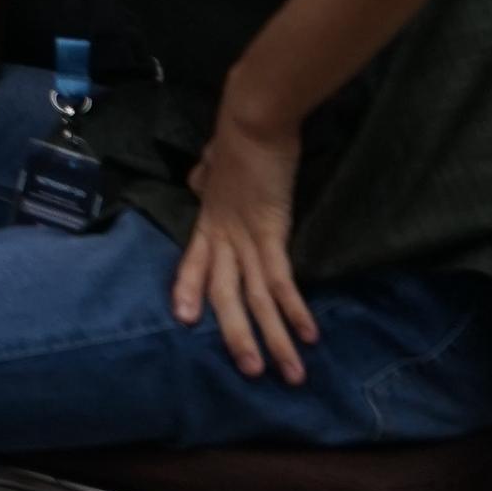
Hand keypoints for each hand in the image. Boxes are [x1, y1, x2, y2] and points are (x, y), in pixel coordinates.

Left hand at [174, 108, 319, 384]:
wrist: (251, 116)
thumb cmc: (238, 136)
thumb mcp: (215, 161)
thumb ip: (208, 176)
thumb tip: (200, 177)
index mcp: (209, 220)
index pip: (193, 261)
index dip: (187, 288)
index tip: (182, 317)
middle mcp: (222, 235)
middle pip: (223, 293)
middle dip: (237, 336)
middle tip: (249, 372)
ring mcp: (245, 237)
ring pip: (254, 298)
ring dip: (273, 338)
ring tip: (286, 373)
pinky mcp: (271, 232)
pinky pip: (280, 280)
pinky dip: (294, 310)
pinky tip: (309, 335)